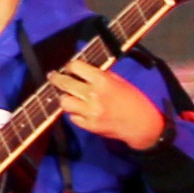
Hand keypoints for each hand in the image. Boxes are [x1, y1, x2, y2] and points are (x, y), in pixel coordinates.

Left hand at [43, 55, 169, 149]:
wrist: (141, 125)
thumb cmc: (133, 100)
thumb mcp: (119, 81)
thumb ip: (101, 76)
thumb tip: (83, 70)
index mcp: (103, 81)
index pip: (76, 67)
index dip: (70, 66)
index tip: (69, 67)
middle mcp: (93, 96)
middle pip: (65, 83)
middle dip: (56, 78)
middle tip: (52, 76)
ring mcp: (90, 112)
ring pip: (64, 102)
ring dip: (65, 98)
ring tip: (68, 96)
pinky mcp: (89, 126)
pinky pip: (73, 118)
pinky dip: (75, 113)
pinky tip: (80, 110)